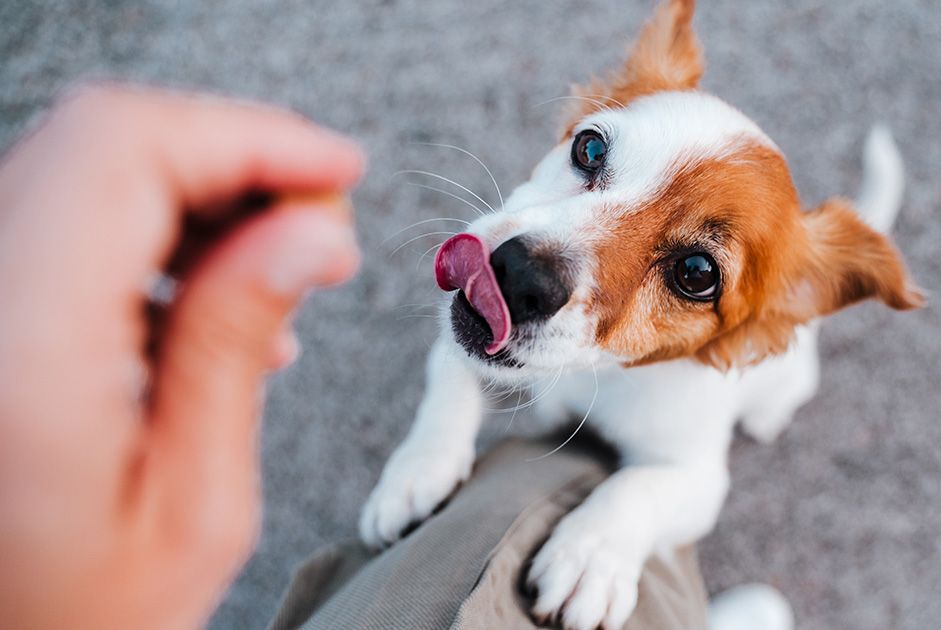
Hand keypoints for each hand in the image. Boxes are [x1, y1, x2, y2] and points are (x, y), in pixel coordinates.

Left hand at [0, 85, 363, 628]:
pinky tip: (208, 298)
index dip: (250, 138)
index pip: (127, 153)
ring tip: (278, 268)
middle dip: (233, 160)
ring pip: (82, 172)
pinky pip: (60, 223)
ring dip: (196, 195)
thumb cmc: (75, 620)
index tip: (338, 171)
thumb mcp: (192, 504)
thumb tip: (310, 233)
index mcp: (22, 347)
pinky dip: (147, 230)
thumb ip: (235, 345)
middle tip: (322, 220)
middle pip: (102, 145)